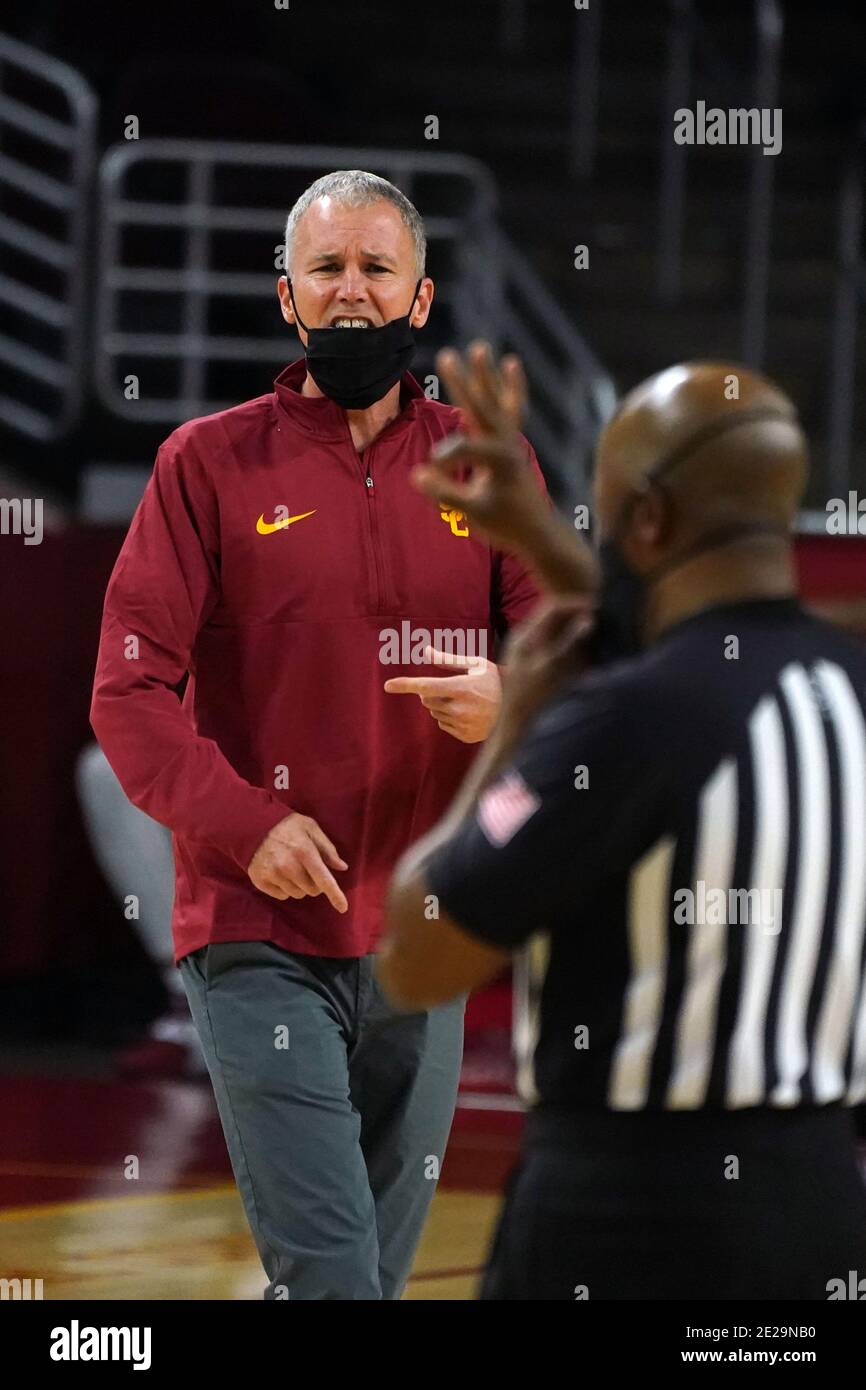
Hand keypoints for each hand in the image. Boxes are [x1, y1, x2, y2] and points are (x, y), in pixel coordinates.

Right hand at [248, 812, 347, 911]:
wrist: (253, 826)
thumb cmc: (287, 826)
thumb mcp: (310, 828)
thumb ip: (327, 848)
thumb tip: (342, 867)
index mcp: (305, 852)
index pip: (324, 880)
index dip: (335, 895)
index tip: (343, 908)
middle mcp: (289, 866)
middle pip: (312, 891)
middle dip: (314, 883)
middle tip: (308, 869)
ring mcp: (274, 875)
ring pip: (297, 894)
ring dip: (299, 886)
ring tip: (291, 868)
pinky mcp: (261, 881)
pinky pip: (282, 896)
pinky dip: (285, 888)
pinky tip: (280, 873)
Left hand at [383, 644, 501, 742]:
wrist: (519, 707)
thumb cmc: (494, 681)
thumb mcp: (475, 664)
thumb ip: (448, 659)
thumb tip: (426, 650)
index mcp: (463, 687)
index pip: (427, 686)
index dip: (406, 685)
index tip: (388, 685)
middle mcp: (462, 709)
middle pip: (428, 701)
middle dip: (433, 694)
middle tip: (453, 688)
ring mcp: (464, 725)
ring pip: (435, 714)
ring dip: (442, 706)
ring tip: (465, 701)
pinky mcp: (467, 737)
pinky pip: (444, 726)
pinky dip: (450, 719)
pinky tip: (468, 713)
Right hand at [412, 341, 549, 551]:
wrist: (539, 532)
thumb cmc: (506, 525)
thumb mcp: (473, 513)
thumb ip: (446, 493)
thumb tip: (418, 475)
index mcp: (499, 460)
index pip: (461, 449)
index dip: (442, 462)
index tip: (428, 477)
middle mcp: (508, 445)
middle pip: (480, 407)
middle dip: (462, 383)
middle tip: (447, 355)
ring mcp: (512, 442)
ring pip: (496, 402)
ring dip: (487, 376)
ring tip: (480, 348)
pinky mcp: (514, 443)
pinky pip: (513, 408)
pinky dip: (512, 388)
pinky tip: (512, 365)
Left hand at [498, 598, 594, 740]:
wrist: (515, 728)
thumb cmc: (531, 698)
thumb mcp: (552, 668)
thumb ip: (570, 642)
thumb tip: (589, 619)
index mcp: (525, 636)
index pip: (552, 607)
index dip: (576, 604)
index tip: (599, 607)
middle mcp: (526, 641)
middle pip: (555, 618)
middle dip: (578, 616)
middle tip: (603, 619)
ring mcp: (530, 654)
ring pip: (557, 633)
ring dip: (577, 631)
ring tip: (599, 634)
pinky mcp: (536, 668)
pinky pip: (557, 649)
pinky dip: (573, 647)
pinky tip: (587, 655)